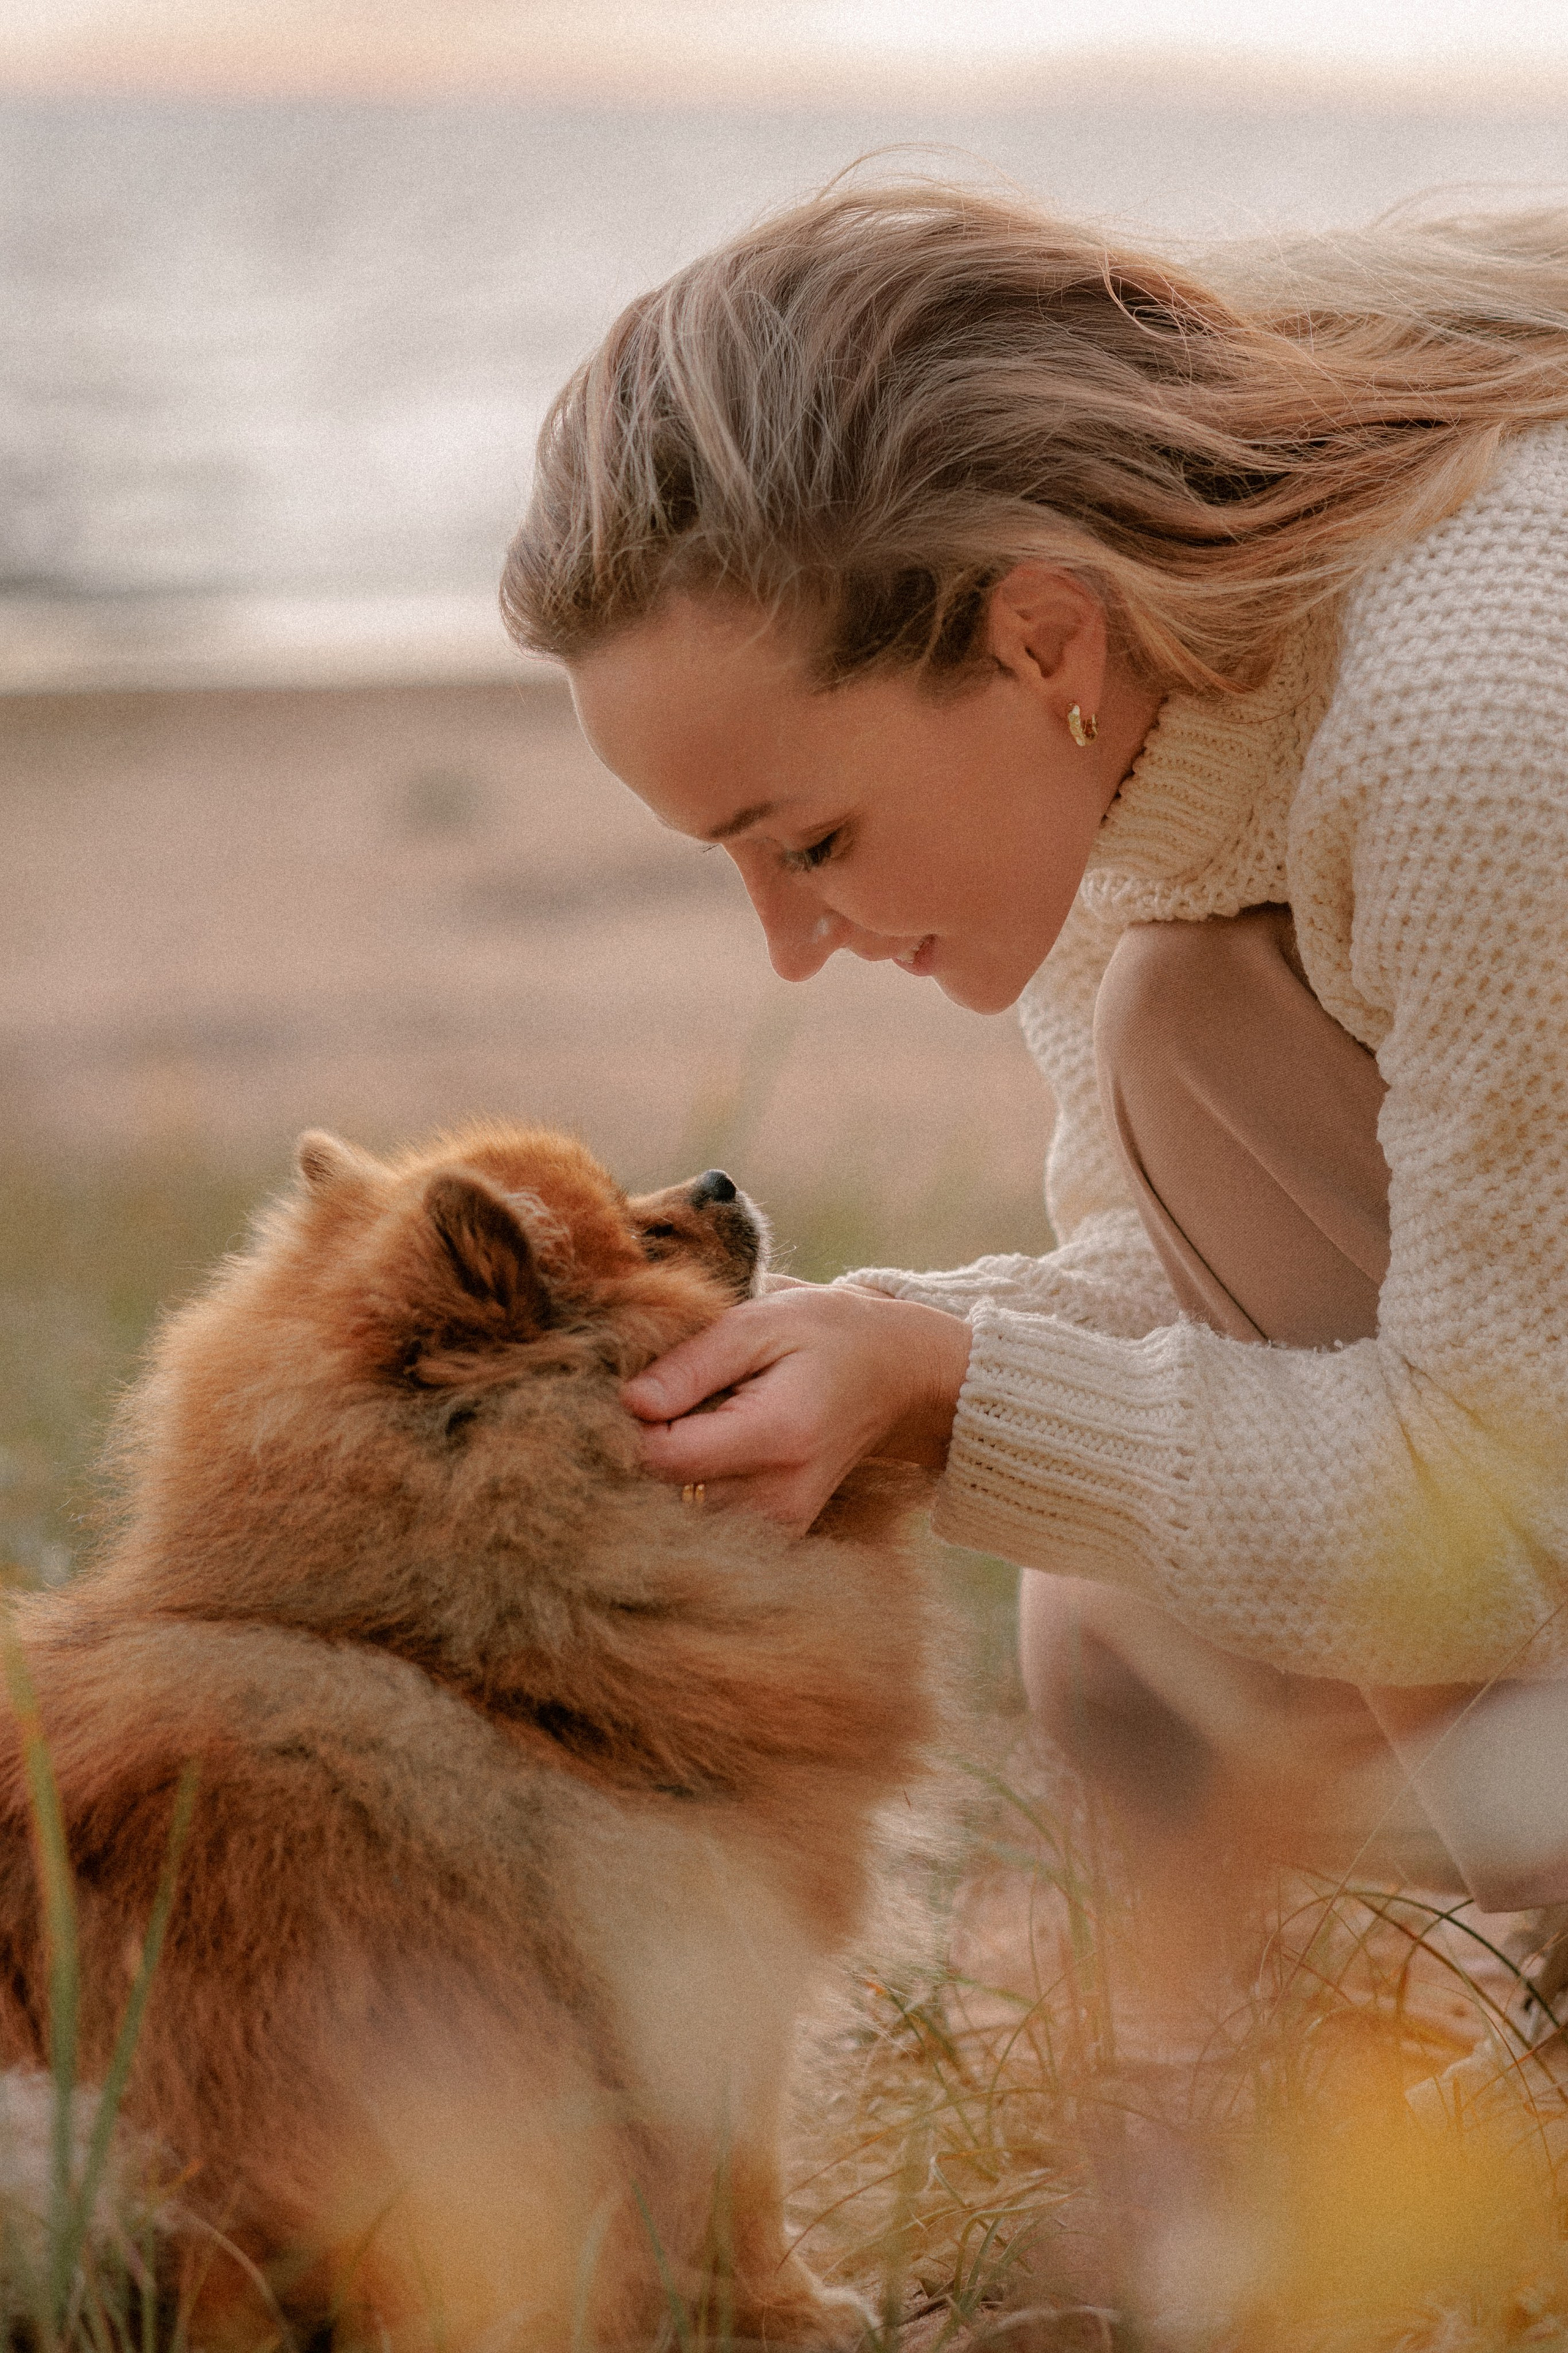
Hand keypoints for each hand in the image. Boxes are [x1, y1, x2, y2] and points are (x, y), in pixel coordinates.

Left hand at [621, 1283, 971, 1528]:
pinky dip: (697, 1486)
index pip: (660, 1456)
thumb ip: (693, 1363)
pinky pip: (705, 1519)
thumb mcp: (761, 1320)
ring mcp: (781, 1525)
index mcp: (776, 1436)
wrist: (896, 1375)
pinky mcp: (778, 1536)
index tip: (641, 1387)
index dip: (632, 1422)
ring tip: (702, 1418)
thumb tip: (630, 1403)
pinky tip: (717, 1447)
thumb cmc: (824, 1335)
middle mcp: (778, 1497)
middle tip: (674, 1398)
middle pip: (663, 1490)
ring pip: (678, 1509)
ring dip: (672, 1468)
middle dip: (648, 1445)